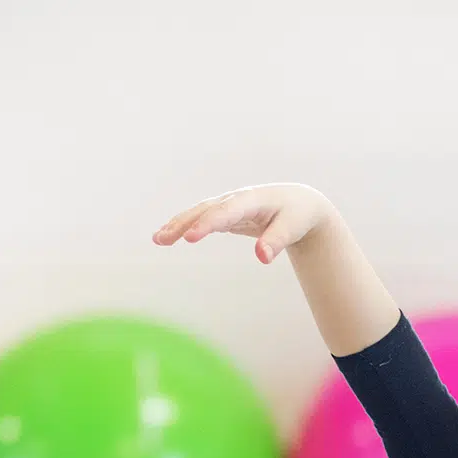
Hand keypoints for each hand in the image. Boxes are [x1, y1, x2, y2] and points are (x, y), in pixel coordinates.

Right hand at [152, 183, 333, 264]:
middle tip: (164, 239)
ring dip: (178, 225)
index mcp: (252, 200)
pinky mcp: (225, 213)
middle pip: (205, 210)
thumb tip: (261, 258)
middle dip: (184, 224)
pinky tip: (166, 237)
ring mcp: (228, 205)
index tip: (191, 238)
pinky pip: (200, 218)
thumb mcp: (293, 228)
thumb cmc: (297, 216)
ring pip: (199, 213)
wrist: (300, 203)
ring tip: (158, 239)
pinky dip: (183, 226)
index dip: (207, 224)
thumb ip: (276, 241)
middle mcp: (235, 199)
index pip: (226, 212)